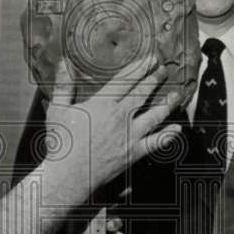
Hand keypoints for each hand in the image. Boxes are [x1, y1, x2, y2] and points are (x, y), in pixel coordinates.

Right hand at [45, 55, 181, 191]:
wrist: (69, 175)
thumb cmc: (60, 143)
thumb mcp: (57, 109)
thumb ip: (63, 85)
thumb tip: (63, 63)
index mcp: (103, 103)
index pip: (125, 80)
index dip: (139, 68)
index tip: (151, 59)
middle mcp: (120, 116)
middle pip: (142, 94)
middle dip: (154, 79)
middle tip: (164, 70)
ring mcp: (129, 135)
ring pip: (154, 115)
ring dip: (167, 104)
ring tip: (176, 94)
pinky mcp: (133, 153)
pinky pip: (155, 143)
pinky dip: (168, 136)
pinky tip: (177, 129)